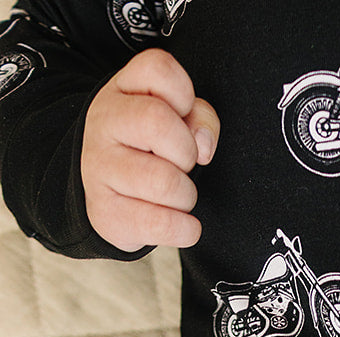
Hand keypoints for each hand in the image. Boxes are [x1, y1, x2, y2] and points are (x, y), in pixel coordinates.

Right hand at [81, 48, 219, 250]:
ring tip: (177, 195)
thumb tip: (203, 145)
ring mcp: (98, 168)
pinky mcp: (105, 213)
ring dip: (186, 195)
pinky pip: (161, 224)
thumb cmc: (147, 149)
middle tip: (182, 163)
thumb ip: (199, 118)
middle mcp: (103, 123)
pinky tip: (182, 223)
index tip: (182, 117)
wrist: (100, 190)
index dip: (184, 94)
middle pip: (158, 122)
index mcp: (122, 90)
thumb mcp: (173, 119)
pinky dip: (185, 228)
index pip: (158, 69)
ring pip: (164, 182)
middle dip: (186, 151)